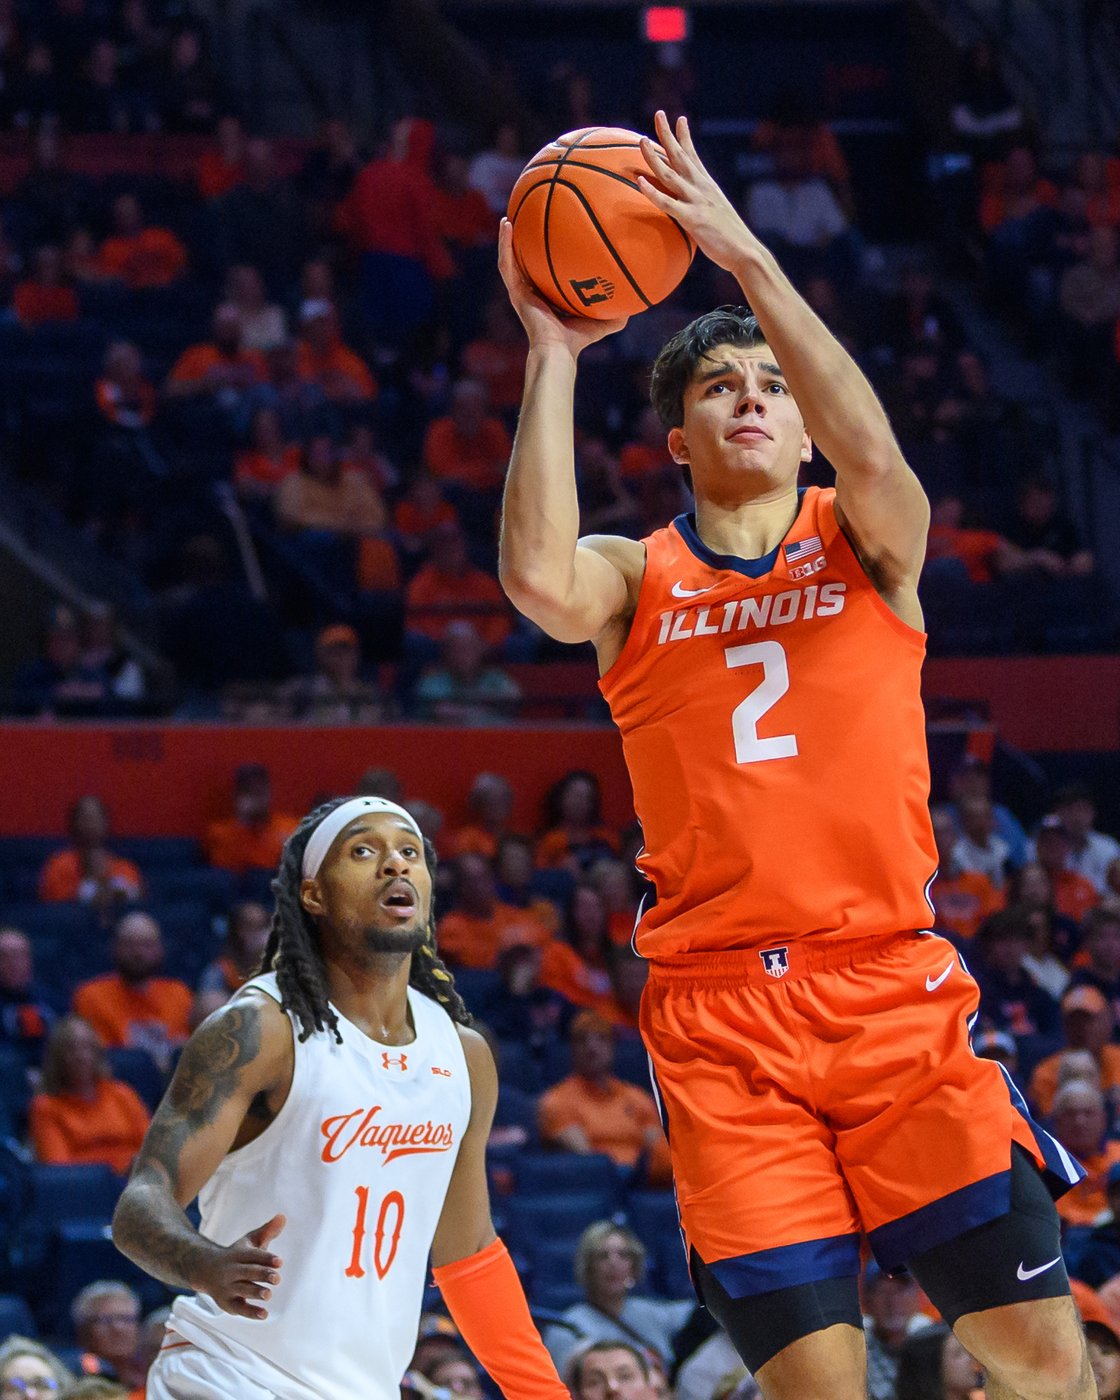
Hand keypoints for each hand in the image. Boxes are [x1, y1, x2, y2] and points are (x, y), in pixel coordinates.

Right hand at [192, 1213, 284, 1319]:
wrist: (205, 1270)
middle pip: (248, 1272)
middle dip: (262, 1275)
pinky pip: (239, 1308)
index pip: (253, 1255)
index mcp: (238, 1254)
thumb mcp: (248, 1241)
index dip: (266, 1258)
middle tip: (277, 1278)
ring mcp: (228, 1287)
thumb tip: (283, 1217)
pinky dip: (251, 1312)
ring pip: (242, 1290)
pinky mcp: (227, 1303)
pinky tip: (264, 1314)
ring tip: (268, 1294)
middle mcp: (232, 1270)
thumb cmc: (235, 1255)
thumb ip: (267, 1231)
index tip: (280, 1262)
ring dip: (255, 1292)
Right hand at [498, 218, 626, 356]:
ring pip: (510, 260)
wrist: (558, 350)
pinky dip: (505, 244)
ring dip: (507, 239)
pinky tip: (507, 224)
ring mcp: (521, 292)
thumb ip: (617, 314)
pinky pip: (506, 264)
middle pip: (525, 264)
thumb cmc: (578, 340)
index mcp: (547, 298)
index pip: (545, 274)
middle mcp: (532, 293)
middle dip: (524, 244)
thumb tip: (636, 308)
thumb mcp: (602, 323)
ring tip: (508, 217)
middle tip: (526, 221)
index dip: (546, 257)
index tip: (550, 237)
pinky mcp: (515, 292)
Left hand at [637, 110, 755, 273]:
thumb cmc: (731, 240)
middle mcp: (701, 188)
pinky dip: (652, 192)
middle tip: (658, 113)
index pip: (694, 156)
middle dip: (668, 134)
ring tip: (641, 141)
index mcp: (707, 186)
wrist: (745, 252)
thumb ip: (704, 208)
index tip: (679, 119)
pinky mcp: (692, 219)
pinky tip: (639, 182)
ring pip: (670, 174)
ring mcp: (697, 202)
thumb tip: (696, 212)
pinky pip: (667, 203)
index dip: (685, 136)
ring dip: (654, 157)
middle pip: (680, 156)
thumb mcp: (717, 216)